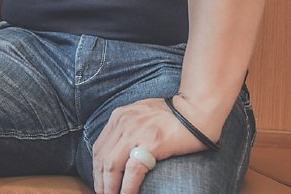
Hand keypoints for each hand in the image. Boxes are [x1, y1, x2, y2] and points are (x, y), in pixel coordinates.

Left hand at [91, 97, 205, 193]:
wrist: (197, 109)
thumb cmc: (173, 113)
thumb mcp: (141, 113)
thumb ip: (128, 126)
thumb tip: (120, 146)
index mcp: (118, 116)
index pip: (99, 147)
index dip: (96, 168)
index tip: (99, 181)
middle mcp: (122, 123)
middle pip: (101, 158)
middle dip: (100, 180)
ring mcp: (135, 133)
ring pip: (112, 165)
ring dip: (109, 186)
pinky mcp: (151, 143)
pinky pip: (132, 170)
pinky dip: (127, 186)